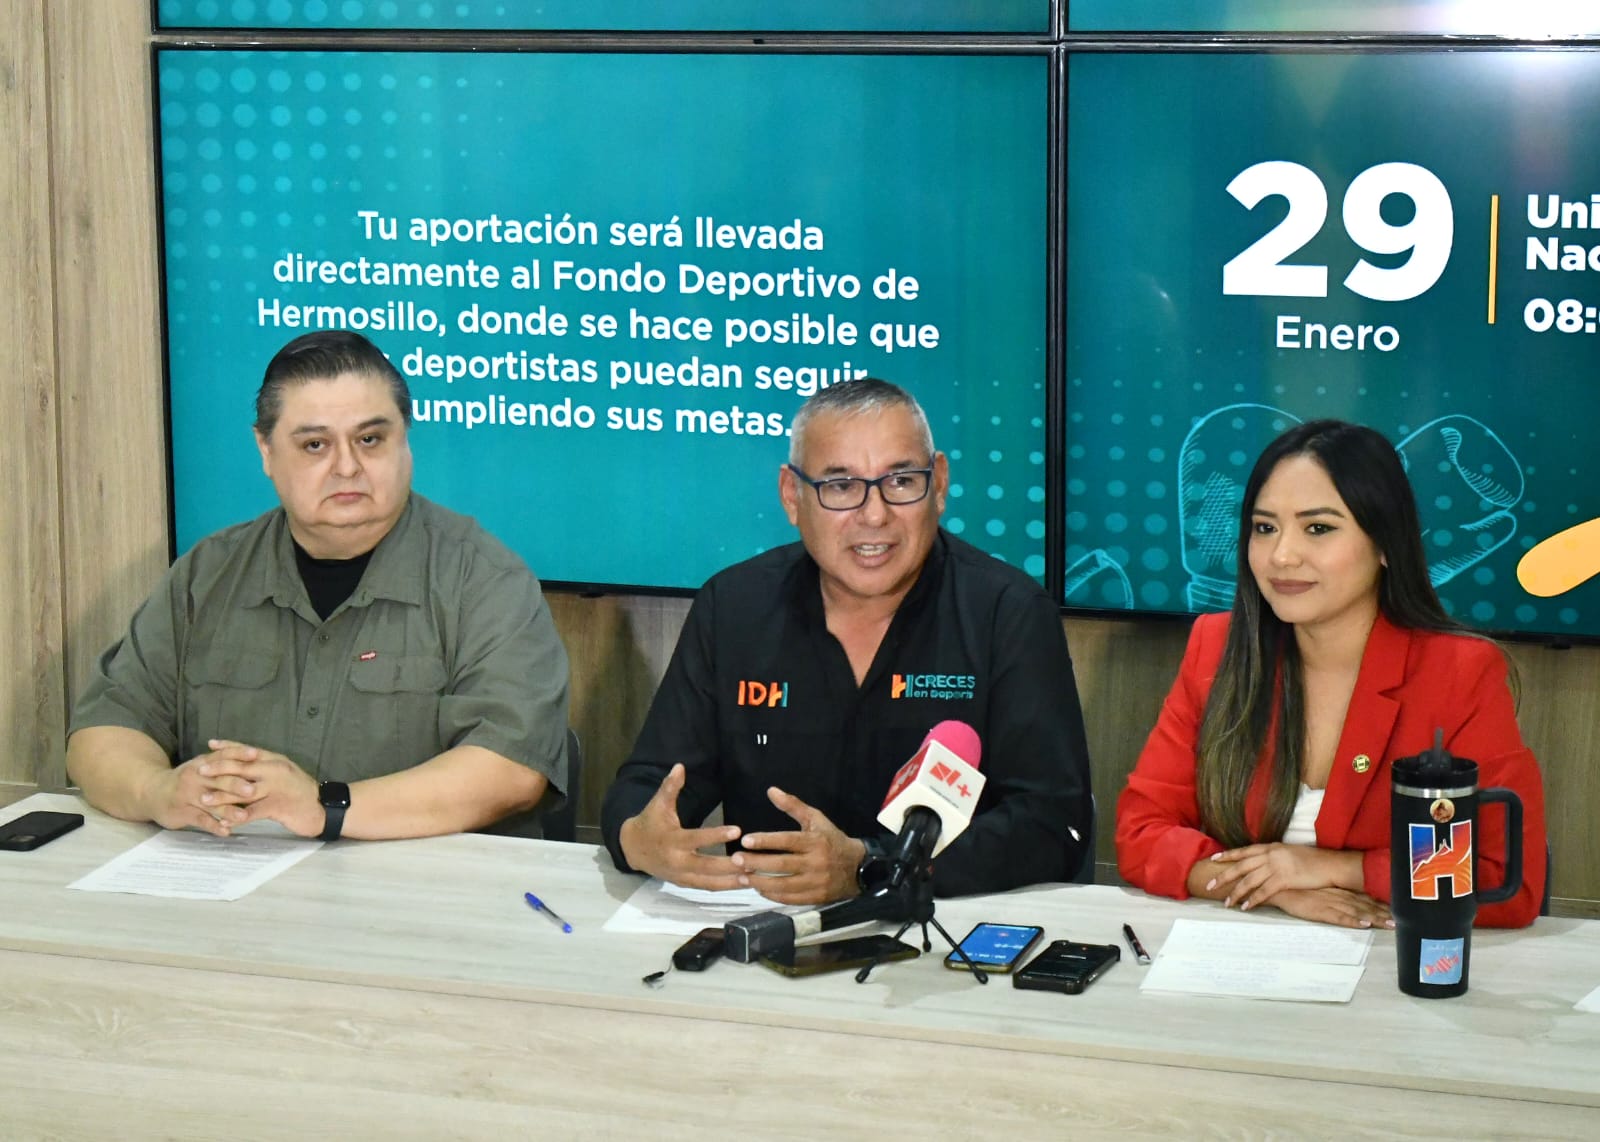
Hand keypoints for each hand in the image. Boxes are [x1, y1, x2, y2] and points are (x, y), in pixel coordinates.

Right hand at [139, 754, 259, 836]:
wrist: (153, 792)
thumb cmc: (186, 779)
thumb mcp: (201, 766)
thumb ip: (223, 762)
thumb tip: (256, 757)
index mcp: (203, 763)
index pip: (223, 756)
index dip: (239, 754)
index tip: (256, 755)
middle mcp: (196, 777)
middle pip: (218, 780)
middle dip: (236, 785)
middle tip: (253, 790)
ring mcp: (188, 795)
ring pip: (211, 803)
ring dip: (228, 810)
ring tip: (244, 817)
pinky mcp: (183, 812)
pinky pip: (201, 820)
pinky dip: (214, 826)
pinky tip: (226, 832)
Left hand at [194, 739, 321, 836]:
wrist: (325, 808)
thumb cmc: (303, 792)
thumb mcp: (287, 773)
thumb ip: (267, 768)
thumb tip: (246, 763)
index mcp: (276, 760)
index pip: (248, 750)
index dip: (228, 747)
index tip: (210, 745)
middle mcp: (275, 770)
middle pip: (241, 767)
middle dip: (218, 768)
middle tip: (199, 770)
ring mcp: (276, 788)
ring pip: (243, 790)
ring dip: (221, 796)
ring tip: (204, 799)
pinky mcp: (278, 806)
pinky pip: (252, 812)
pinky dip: (236, 817)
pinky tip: (224, 822)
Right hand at [618, 764, 742, 890]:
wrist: (633, 848)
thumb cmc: (651, 822)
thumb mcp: (657, 804)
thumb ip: (670, 787)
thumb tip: (679, 766)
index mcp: (672, 840)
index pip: (696, 839)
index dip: (716, 835)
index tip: (738, 830)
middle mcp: (677, 861)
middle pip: (705, 866)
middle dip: (728, 866)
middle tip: (751, 861)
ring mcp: (680, 876)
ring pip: (708, 882)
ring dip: (730, 882)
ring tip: (753, 877)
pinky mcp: (684, 883)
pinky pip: (706, 887)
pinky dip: (724, 887)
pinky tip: (744, 883)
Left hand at [733, 787, 864, 905]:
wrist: (858, 867)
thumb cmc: (831, 839)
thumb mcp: (816, 819)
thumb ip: (793, 805)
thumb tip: (771, 790)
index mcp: (815, 841)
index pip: (787, 841)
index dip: (766, 840)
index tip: (746, 840)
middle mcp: (816, 862)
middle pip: (782, 864)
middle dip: (757, 863)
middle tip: (736, 860)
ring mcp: (816, 882)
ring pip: (784, 884)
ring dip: (761, 882)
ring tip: (742, 877)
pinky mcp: (816, 897)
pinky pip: (791, 898)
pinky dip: (773, 895)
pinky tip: (759, 889)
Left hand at [1205, 842, 1349, 909]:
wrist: (1330, 865)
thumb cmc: (1312, 860)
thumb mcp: (1289, 852)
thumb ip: (1273, 856)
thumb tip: (1261, 862)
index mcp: (1270, 847)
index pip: (1244, 851)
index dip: (1228, 855)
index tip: (1213, 859)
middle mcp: (1270, 855)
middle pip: (1241, 867)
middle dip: (1223, 876)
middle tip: (1209, 885)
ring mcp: (1277, 867)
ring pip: (1249, 881)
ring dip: (1236, 893)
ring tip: (1226, 903)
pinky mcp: (1284, 879)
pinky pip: (1264, 892)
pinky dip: (1253, 900)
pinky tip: (1245, 907)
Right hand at [1265, 887, 1392, 928]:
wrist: (1275, 885)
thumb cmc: (1293, 885)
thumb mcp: (1313, 886)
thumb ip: (1327, 890)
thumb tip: (1339, 895)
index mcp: (1336, 890)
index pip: (1362, 897)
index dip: (1379, 903)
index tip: (1396, 908)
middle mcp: (1337, 895)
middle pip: (1364, 905)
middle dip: (1382, 913)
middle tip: (1400, 920)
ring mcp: (1329, 903)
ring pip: (1357, 912)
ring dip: (1374, 918)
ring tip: (1390, 924)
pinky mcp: (1319, 911)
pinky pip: (1339, 918)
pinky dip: (1352, 921)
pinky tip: (1363, 924)